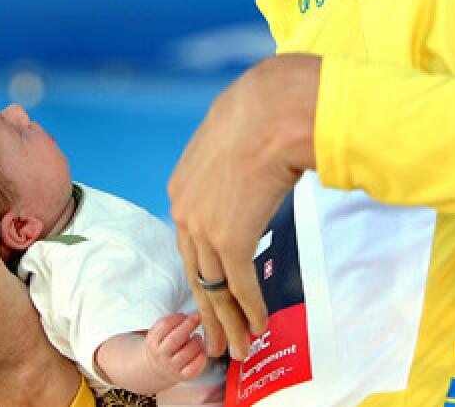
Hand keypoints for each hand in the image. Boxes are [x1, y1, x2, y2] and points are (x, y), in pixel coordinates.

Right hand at [146, 312, 208, 382]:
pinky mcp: (182, 376)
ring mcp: (171, 367)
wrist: (156, 369)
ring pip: (186, 353)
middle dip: (189, 326)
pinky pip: (194, 368)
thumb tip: (192, 315)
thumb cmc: (162, 345)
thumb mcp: (158, 332)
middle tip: (198, 318)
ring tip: (198, 337)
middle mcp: (160, 355)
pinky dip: (201, 357)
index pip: (164, 326)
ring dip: (196, 342)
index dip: (177, 317)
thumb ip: (171, 322)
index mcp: (152, 341)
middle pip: (175, 340)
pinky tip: (202, 350)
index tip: (185, 314)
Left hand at [168, 54, 319, 360]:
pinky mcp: (231, 240)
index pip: (190, 242)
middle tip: (216, 339)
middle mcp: (185, 211)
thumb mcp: (232, 139)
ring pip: (214, 288)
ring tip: (238, 346)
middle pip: (196, 272)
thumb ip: (233, 163)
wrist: (273, 109)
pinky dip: (249, 310)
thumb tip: (254, 165)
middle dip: (208, 311)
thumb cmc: (262, 112)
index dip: (202, 272)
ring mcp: (205, 228)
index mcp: (181, 187)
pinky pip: (238, 286)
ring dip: (230, 322)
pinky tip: (258, 326)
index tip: (211, 293)